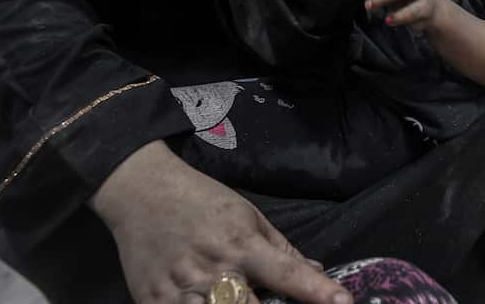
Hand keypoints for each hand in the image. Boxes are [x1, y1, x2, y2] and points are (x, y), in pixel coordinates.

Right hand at [91, 142, 347, 303]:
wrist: (141, 192)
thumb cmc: (202, 201)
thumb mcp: (248, 215)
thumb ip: (282, 249)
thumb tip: (316, 272)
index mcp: (243, 245)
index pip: (288, 275)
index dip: (318, 292)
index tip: (344, 303)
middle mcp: (215, 270)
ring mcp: (181, 290)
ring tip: (245, 299)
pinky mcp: (152, 302)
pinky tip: (209, 303)